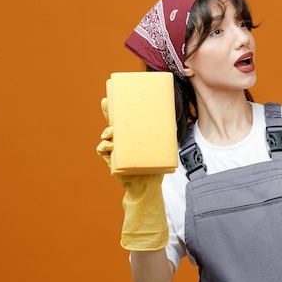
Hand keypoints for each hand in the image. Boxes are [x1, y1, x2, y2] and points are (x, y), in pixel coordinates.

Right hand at [96, 97, 168, 250]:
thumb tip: (177, 117)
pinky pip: (103, 151)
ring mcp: (116, 150)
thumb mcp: (162, 147)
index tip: (111, 95)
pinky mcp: (113, 160)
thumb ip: (167, 133)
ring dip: (107, 131)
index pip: (124, 119)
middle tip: (106, 102)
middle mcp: (123, 141)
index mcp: (133, 135)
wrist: (149, 185)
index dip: (116, 107)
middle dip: (108, 112)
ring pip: (107, 136)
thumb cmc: (155, 165)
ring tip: (112, 131)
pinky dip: (104, 147)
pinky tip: (109, 145)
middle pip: (112, 123)